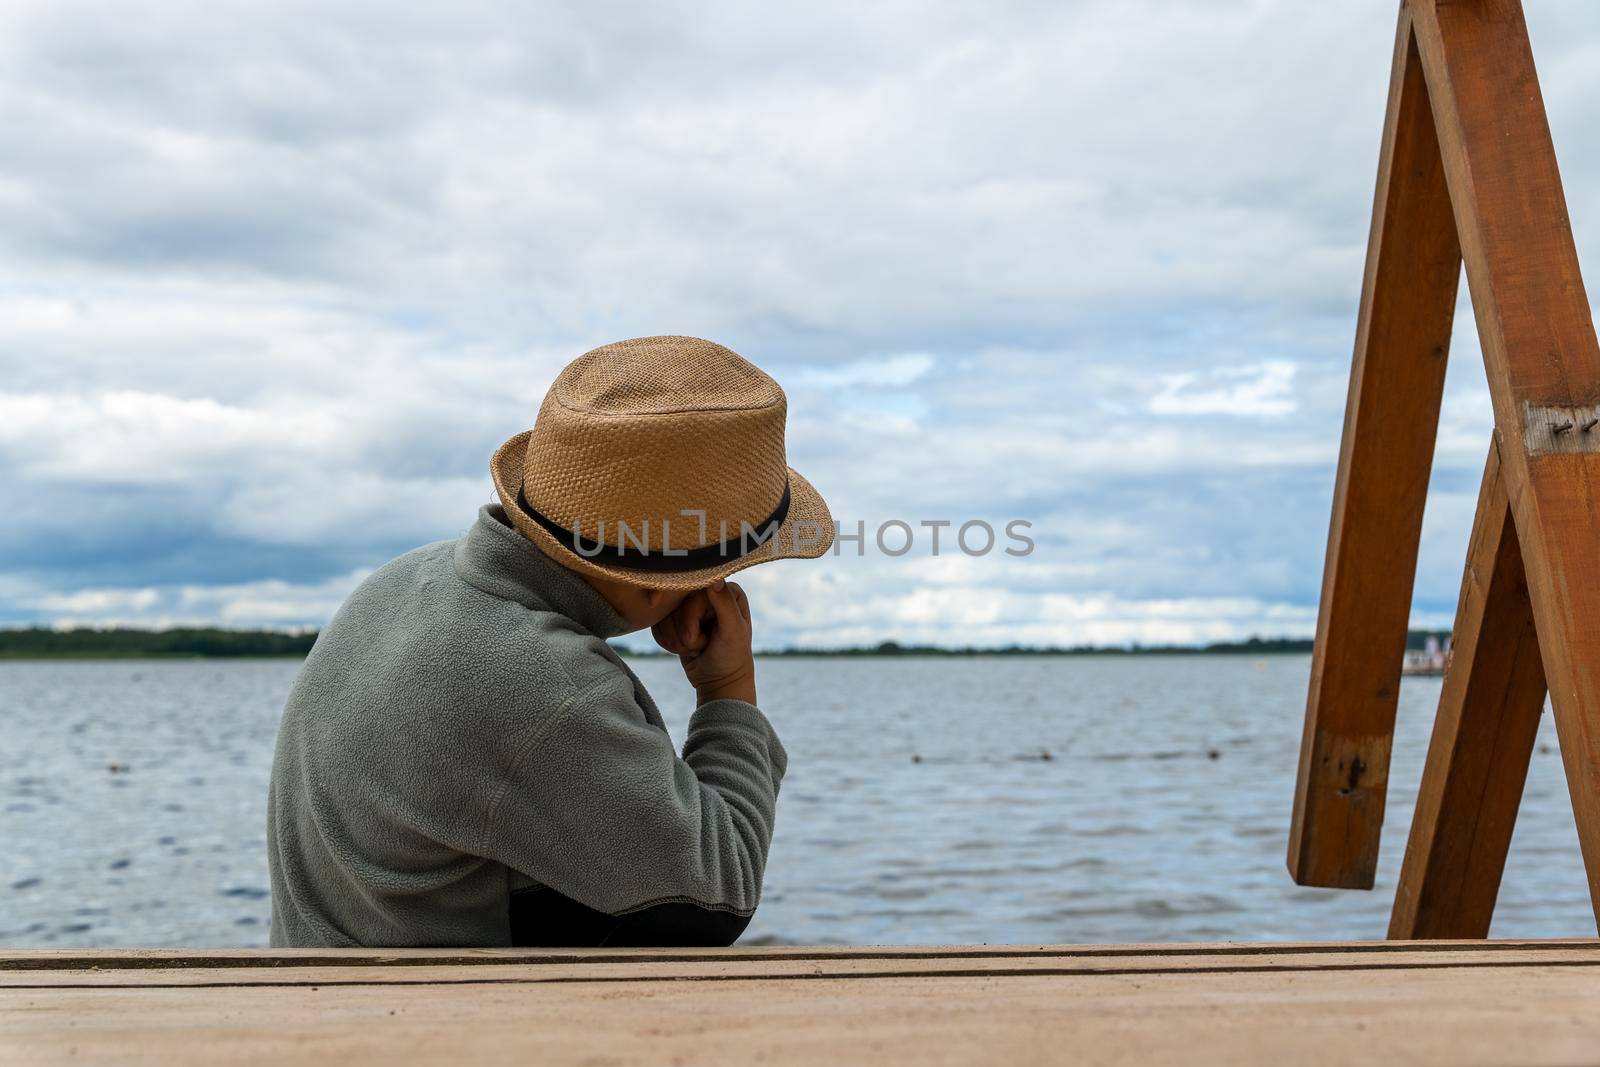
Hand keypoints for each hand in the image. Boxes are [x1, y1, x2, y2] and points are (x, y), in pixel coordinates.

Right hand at [653, 579, 755, 705]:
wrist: (719, 681)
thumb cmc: (732, 657)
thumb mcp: (734, 631)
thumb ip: (725, 604)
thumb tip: (714, 578)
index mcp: (725, 590)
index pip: (693, 590)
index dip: (690, 616)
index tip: (695, 638)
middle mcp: (706, 592)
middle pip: (674, 602)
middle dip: (684, 632)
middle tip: (702, 646)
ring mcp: (688, 605)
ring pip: (663, 615)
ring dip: (676, 640)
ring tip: (697, 649)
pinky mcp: (674, 618)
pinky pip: (656, 625)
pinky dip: (668, 642)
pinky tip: (685, 650)